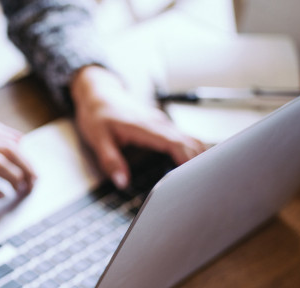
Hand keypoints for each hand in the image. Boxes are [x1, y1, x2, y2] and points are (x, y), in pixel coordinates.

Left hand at [70, 65, 205, 188]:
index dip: (186, 158)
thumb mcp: (98, 139)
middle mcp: (157, 123)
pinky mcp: (161, 125)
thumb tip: (121, 181)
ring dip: (198, 155)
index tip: (193, 175)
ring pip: (188, 138)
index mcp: (144, 126)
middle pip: (188, 141)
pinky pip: (182, 137)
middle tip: (202, 183)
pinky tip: (191, 165)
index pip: (174, 142)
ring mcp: (161, 123)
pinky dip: (190, 150)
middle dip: (199, 160)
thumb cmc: (97, 114)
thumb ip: (110, 161)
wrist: (98, 93)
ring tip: (202, 177)